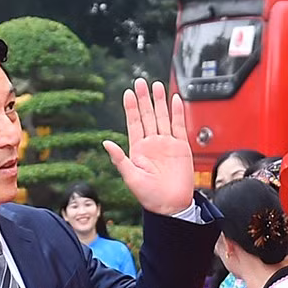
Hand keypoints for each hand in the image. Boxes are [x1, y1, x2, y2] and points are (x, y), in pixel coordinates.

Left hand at [105, 79, 196, 215]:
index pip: (134, 123)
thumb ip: (119, 159)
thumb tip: (106, 143)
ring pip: (162, 117)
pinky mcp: (181, 147)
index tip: (128, 93)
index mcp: (138, 149)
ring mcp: (167, 144)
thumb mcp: (130, 177)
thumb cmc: (150, 196)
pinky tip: (175, 100)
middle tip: (141, 82)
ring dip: (160, 102)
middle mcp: (152, 144)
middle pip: (148, 116)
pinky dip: (177, 113)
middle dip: (144, 99)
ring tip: (157, 85)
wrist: (171, 205)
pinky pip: (179, 126)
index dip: (131, 108)